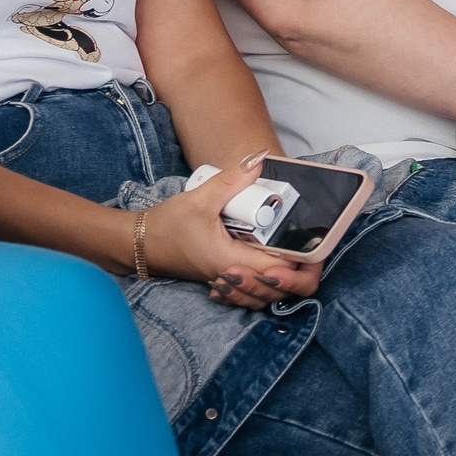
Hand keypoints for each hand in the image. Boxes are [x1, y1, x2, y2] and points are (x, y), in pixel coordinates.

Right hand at [140, 154, 323, 309]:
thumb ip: (232, 179)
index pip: (279, 272)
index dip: (303, 263)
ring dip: (283, 280)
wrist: (140, 244)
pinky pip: (252, 292)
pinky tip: (269, 267)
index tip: (315, 244)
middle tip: (309, 248)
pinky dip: (265, 285)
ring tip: (294, 255)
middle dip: (298, 275)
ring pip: (266, 295)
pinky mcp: (223, 279)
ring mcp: (228, 281)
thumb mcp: (201, 198)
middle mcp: (233, 277)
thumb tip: (260, 161)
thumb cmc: (167, 226)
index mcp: (231, 260)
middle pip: (278, 289)